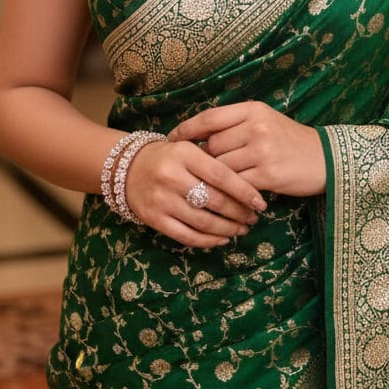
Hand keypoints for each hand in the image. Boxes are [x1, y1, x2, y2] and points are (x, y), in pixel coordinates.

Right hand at [125, 138, 266, 248]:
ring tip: (242, 229)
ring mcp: (161, 200)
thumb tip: (250, 184)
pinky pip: (186, 236)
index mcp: (184, 154)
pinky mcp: (154, 219)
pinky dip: (208, 241)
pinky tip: (222, 239)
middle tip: (253, 217)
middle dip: (239, 212)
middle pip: (214, 200)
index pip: (221, 175)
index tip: (260, 202)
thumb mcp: (188, 147)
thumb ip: (214, 161)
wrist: (129, 168)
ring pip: (203, 221)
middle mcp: (172, 176)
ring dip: (227, 229)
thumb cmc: (169, 157)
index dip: (244, 191)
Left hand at [169, 102, 325, 197]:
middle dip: (204, 160)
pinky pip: (236, 184)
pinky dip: (230, 191)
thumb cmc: (290, 140)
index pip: (209, 117)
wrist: (325, 159)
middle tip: (199, 171)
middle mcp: (256, 126)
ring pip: (220, 167)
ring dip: (215, 179)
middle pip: (212, 146)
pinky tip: (230, 195)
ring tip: (214, 185)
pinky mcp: (268, 174)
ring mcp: (262, 150)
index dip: (186, 129)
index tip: (171, 139)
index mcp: (252, 109)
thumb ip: (234, 125)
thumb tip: (197, 139)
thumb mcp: (265, 121)